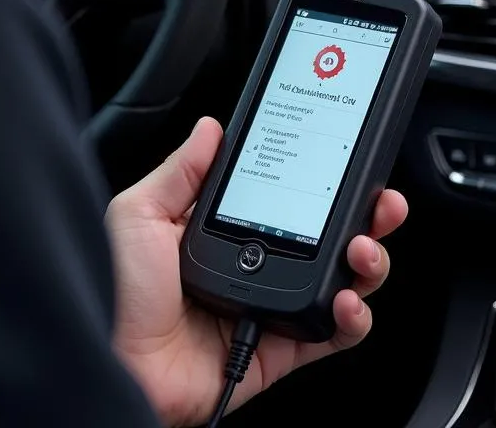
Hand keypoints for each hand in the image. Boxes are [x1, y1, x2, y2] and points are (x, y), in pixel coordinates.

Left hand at [105, 117, 407, 426]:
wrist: (112, 366)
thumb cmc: (114, 293)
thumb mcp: (140, 214)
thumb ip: (181, 171)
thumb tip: (211, 128)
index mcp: (225, 230)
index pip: (289, 197)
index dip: (324, 180)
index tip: (348, 160)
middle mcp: (256, 265)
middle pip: (328, 236)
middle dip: (366, 217)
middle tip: (383, 203)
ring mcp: (271, 306)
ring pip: (342, 280)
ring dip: (368, 262)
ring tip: (365, 250)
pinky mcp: (280, 350)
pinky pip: (331, 335)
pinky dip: (353, 318)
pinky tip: (347, 300)